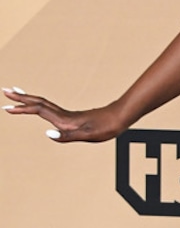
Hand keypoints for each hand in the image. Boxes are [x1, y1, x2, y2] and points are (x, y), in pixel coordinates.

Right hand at [3, 88, 126, 142]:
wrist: (120, 117)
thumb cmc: (106, 127)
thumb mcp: (88, 135)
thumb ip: (67, 136)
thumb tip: (47, 133)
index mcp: (64, 120)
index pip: (38, 110)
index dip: (22, 108)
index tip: (7, 107)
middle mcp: (63, 115)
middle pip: (38, 102)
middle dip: (21, 97)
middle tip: (5, 91)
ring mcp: (67, 116)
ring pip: (43, 104)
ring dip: (28, 99)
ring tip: (17, 96)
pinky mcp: (72, 118)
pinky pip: (50, 109)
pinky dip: (39, 106)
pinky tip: (38, 109)